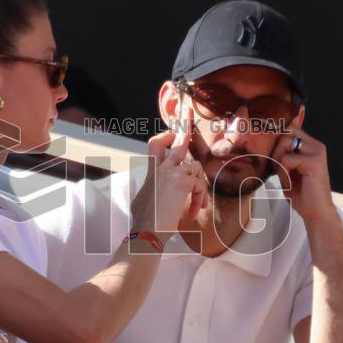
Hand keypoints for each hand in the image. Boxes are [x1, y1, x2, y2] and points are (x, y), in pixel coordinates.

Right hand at [131, 108, 208, 235]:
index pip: (155, 145)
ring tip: (196, 206)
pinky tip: (192, 212)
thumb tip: (146, 193)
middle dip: (184, 126)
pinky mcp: (182, 182)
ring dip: (199, 187)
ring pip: (195, 166)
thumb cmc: (144, 223)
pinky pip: (199, 184)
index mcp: (151, 173)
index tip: (171, 132)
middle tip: (187, 109)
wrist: (146, 232)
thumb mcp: (143, 201)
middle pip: (176, 142)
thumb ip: (149, 190)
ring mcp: (171, 174)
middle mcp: (160, 170)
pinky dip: (199, 199)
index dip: (164, 136)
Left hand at [271, 127, 336, 224]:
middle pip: (284, 130)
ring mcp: (317, 151)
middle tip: (277, 169)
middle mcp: (315, 144)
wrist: (315, 213)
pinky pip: (286, 158)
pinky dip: (283, 172)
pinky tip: (289, 183)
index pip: (288, 126)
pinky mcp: (315, 161)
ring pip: (284, 141)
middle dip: (274, 149)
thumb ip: (279, 155)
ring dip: (278, 161)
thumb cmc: (300, 193)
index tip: (269, 153)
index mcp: (309, 144)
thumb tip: (263, 140)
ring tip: (284, 176)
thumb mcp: (285, 170)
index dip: (275, 135)